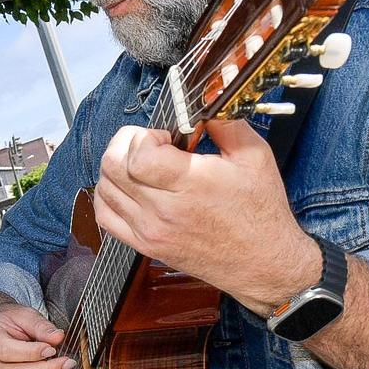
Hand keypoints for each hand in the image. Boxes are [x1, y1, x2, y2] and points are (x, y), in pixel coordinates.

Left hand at [92, 120, 321, 314]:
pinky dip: (109, 196)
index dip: (146, 136)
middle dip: (125, 144)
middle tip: (149, 145)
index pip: (138, 154)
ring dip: (116, 168)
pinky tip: (128, 188)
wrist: (263, 263)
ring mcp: (150, 230)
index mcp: (191, 184)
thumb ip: (225, 123)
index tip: (165, 137)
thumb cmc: (261, 211)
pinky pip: (105, 217)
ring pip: (104, 189)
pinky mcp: (144, 245)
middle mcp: (164, 209)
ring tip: (142, 166)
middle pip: (112, 166)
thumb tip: (200, 105)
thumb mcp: (255, 156)